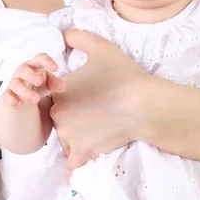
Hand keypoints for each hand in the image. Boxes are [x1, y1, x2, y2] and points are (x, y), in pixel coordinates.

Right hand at [2, 53, 65, 109]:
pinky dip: (13, 100)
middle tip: (39, 82)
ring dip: (25, 91)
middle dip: (30, 75)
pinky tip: (20, 104)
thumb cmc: (38, 84)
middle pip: (24, 70)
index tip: (56, 68)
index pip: (39, 58)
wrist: (24, 96)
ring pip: (16, 84)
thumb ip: (55, 83)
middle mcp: (22, 71)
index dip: (47, 61)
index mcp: (34, 65)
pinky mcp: (8, 93)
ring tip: (36, 99)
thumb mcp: (48, 82)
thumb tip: (63, 86)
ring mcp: (14, 82)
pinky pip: (7, 96)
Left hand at [50, 30, 151, 176]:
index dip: (70, 95)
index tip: (88, 96)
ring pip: (66, 139)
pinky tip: (80, 165)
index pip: (55, 96)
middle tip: (95, 110)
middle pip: (59, 118)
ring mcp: (69, 137)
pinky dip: (74, 166)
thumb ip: (77, 36)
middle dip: (73, 116)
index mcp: (59, 92)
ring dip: (76, 137)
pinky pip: (71, 166)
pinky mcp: (82, 154)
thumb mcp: (100, 47)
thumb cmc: (123, 75)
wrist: (144, 104)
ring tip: (99, 127)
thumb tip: (63, 33)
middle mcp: (58, 116)